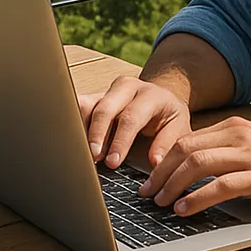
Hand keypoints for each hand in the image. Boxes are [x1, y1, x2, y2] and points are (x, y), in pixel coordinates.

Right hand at [78, 75, 192, 169]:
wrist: (161, 98)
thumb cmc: (169, 117)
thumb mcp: (178, 128)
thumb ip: (167, 144)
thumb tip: (154, 162)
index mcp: (150, 95)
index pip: (131, 117)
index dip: (120, 141)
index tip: (112, 162)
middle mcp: (127, 87)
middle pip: (105, 109)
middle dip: (96, 135)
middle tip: (93, 157)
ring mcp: (109, 90)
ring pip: (88, 106)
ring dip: (82, 130)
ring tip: (79, 152)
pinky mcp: (96, 96)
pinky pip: (80, 106)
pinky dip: (73, 122)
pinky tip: (71, 140)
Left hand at [138, 116, 250, 216]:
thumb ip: (229, 150)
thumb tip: (196, 167)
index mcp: (234, 127)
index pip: (187, 140)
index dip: (164, 160)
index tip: (150, 178)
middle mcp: (238, 136)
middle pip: (186, 149)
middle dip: (160, 172)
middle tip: (147, 192)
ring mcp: (250, 155)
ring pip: (197, 164)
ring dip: (173, 185)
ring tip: (161, 202)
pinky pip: (220, 185)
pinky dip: (197, 198)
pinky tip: (185, 209)